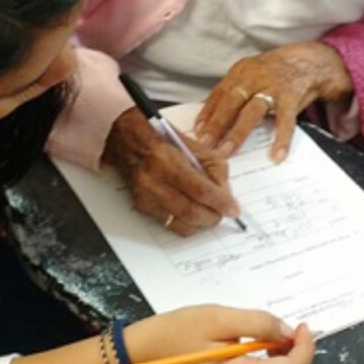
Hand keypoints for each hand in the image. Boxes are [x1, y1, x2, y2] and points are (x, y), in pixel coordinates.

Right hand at [103, 107, 238, 234]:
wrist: (129, 140)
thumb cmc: (162, 140)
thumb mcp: (194, 145)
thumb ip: (214, 168)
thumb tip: (225, 194)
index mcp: (168, 161)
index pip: (200, 190)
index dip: (221, 203)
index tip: (234, 209)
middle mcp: (154, 181)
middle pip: (191, 211)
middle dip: (213, 216)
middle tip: (223, 213)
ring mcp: (146, 196)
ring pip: (181, 223)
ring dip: (201, 223)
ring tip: (209, 214)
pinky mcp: (142, 206)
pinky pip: (169, 223)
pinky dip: (186, 222)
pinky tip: (193, 213)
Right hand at [128, 306, 314, 363]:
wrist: (155, 352)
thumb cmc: (180, 332)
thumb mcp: (219, 316)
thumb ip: (259, 323)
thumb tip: (289, 331)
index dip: (304, 347)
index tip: (302, 327)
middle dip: (300, 356)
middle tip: (288, 332)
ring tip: (275, 343)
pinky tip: (267, 358)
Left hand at [196, 43, 353, 162]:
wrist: (308, 60)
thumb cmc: (274, 73)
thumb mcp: (251, 75)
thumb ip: (234, 92)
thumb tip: (210, 117)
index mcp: (240, 73)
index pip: (219, 94)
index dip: (206, 113)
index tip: (196, 131)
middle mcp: (254, 78)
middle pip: (230, 102)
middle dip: (216, 125)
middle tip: (206, 144)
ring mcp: (273, 87)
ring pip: (251, 112)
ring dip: (237, 133)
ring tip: (227, 151)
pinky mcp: (292, 96)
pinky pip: (285, 120)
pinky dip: (281, 139)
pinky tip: (276, 155)